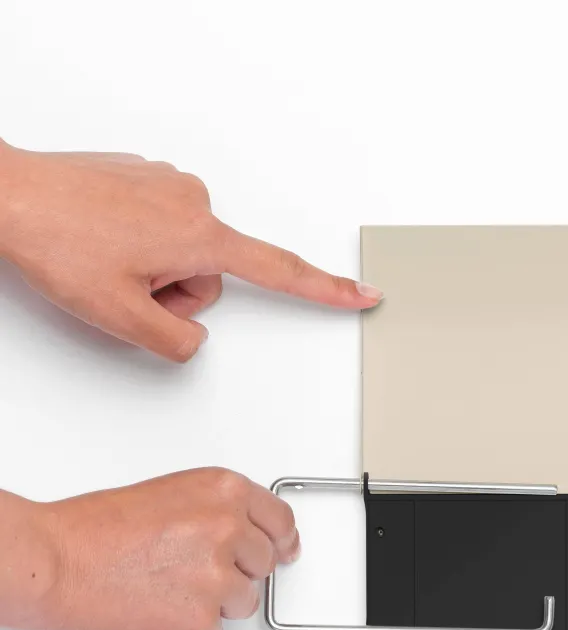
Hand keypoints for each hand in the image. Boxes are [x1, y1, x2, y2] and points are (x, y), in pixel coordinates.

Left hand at [0, 141, 381, 361]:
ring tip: (106, 261)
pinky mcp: (146, 178)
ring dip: (150, 270)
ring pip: (182, 254)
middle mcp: (194, 202)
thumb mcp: (120, 319)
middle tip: (125, 287)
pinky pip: (159, 227)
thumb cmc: (54, 240)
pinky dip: (136, 243)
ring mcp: (169, 185)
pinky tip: (102, 240)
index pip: (281, 274)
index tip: (363, 294)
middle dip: (172, 294)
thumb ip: (177, 344)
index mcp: (199, 238)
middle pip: (210, 278)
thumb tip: (193, 337)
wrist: (5, 191)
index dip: (328, 291)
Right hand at [16, 468, 298, 629]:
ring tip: (166, 584)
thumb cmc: (97, 529)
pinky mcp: (202, 618)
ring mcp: (219, 576)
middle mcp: (230, 529)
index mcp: (224, 491)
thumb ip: (219, 512)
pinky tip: (156, 605)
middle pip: (265, 563)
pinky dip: (188, 626)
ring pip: (244, 600)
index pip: (281, 520)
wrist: (57, 562)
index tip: (286, 549)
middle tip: (194, 569)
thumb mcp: (173, 495)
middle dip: (238, 570)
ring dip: (214, 601)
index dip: (284, 539)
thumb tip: (249, 534)